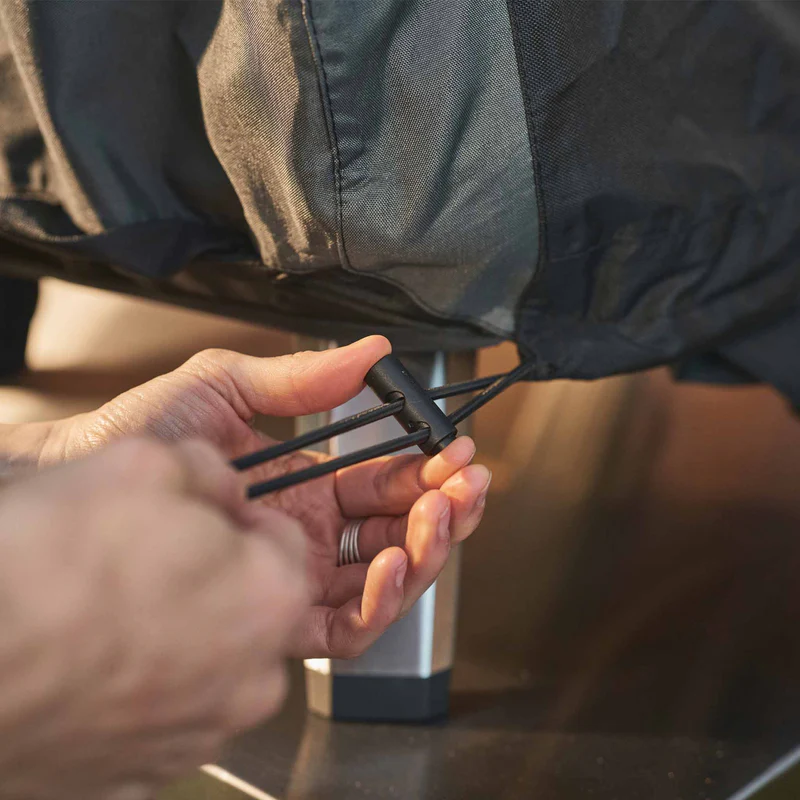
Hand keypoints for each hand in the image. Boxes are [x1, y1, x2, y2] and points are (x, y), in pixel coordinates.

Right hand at [0, 438, 306, 799]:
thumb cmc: (51, 564)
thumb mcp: (146, 462)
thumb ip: (209, 472)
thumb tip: (221, 485)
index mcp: (270, 599)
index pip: (285, 542)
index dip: (239, 519)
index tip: (206, 518)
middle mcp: (250, 680)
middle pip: (251, 608)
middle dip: (214, 577)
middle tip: (151, 558)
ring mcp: (196, 737)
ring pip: (208, 663)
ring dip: (178, 632)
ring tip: (111, 608)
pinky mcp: (139, 776)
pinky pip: (160, 714)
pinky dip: (138, 685)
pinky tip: (94, 657)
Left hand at [48, 337, 490, 658]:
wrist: (84, 478)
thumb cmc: (142, 435)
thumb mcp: (228, 389)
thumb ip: (303, 378)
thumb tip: (370, 352)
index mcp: (310, 486)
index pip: (388, 484)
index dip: (429, 469)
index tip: (456, 450)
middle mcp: (309, 535)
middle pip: (399, 533)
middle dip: (444, 509)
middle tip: (466, 484)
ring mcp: (294, 576)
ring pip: (385, 581)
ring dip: (426, 550)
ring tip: (440, 514)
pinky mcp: (274, 614)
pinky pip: (346, 625)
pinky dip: (381, 599)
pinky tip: (393, 561)